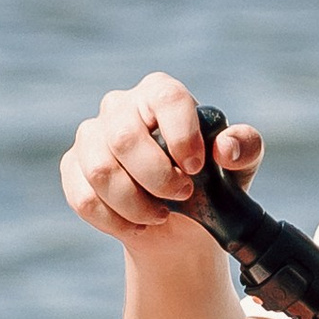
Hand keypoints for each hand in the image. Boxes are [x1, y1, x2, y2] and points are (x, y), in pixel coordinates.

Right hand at [60, 77, 261, 247]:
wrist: (178, 225)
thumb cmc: (210, 184)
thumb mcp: (239, 168)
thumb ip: (245, 148)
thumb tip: (225, 149)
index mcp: (161, 93)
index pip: (166, 96)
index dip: (182, 134)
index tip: (196, 167)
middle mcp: (120, 106)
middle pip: (125, 137)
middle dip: (158, 177)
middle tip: (182, 196)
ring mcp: (91, 136)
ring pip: (101, 171)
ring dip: (136, 205)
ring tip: (160, 215)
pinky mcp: (73, 168)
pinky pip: (83, 197)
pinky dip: (115, 221)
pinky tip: (136, 225)